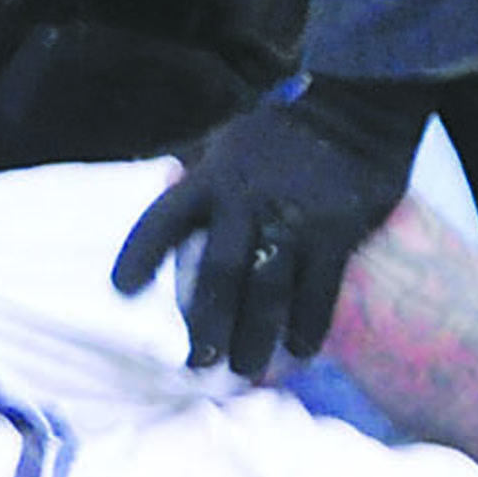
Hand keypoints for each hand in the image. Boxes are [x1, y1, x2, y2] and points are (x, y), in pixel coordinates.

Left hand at [111, 75, 433, 376]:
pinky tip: (299, 352)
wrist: (356, 106)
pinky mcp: (338, 233)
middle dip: (206, 323)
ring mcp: (295, 220)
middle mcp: (249, 201)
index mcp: (214, 178)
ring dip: (255, 338)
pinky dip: (308, 326)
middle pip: (219, 273)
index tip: (121, 290)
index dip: (140, 255)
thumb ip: (198, 175)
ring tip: (244, 370)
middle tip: (197, 363)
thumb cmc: (282, 130)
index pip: (164, 218)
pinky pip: (319, 291)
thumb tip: (160, 192)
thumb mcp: (228, 142)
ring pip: (267, 291)